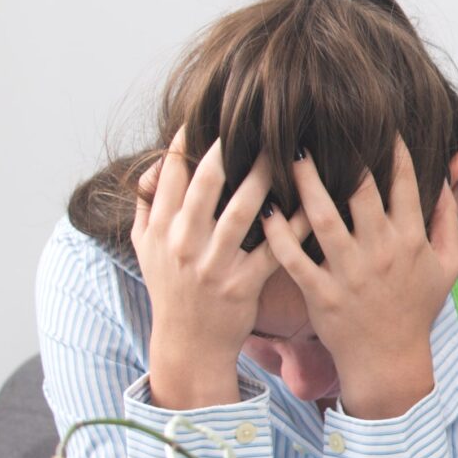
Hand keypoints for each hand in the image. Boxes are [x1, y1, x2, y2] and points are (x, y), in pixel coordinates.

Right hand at [133, 132, 278, 410]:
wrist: (187, 345)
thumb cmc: (170, 290)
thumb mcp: (144, 250)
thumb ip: (145, 208)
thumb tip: (149, 168)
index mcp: (161, 230)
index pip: (169, 174)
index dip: (185, 141)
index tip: (203, 112)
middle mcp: (183, 244)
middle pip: (206, 185)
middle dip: (229, 151)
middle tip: (254, 122)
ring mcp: (214, 265)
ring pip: (242, 211)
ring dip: (266, 179)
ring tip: (287, 153)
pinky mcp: (243, 285)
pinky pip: (274, 249)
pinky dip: (294, 226)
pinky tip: (313, 204)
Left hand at [264, 137, 457, 419]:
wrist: (390, 361)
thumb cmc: (417, 307)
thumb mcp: (449, 261)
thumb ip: (450, 212)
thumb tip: (457, 163)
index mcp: (411, 240)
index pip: (404, 184)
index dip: (391, 149)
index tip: (376, 119)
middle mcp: (381, 252)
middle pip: (361, 194)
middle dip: (343, 156)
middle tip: (321, 123)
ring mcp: (350, 274)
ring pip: (324, 220)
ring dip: (306, 185)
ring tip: (290, 154)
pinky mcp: (322, 294)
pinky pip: (296, 261)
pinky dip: (279, 236)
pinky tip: (266, 210)